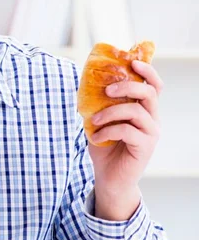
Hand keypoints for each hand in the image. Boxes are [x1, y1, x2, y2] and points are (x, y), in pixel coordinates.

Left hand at [88, 60, 162, 220]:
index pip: (154, 86)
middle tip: (106, 91)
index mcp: (143, 110)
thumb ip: (98, 103)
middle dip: (127, 86)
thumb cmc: (105, 147)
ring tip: (94, 120)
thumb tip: (85, 81)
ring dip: (110, 112)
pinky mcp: (145, 147)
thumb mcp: (99, 120)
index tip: (133, 62)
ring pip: (136, 111)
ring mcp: (151, 133)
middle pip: (149, 93)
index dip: (147, 71)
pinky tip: (96, 136)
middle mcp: (152, 119)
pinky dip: (108, 130)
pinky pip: (127, 131)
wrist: (108, 177)